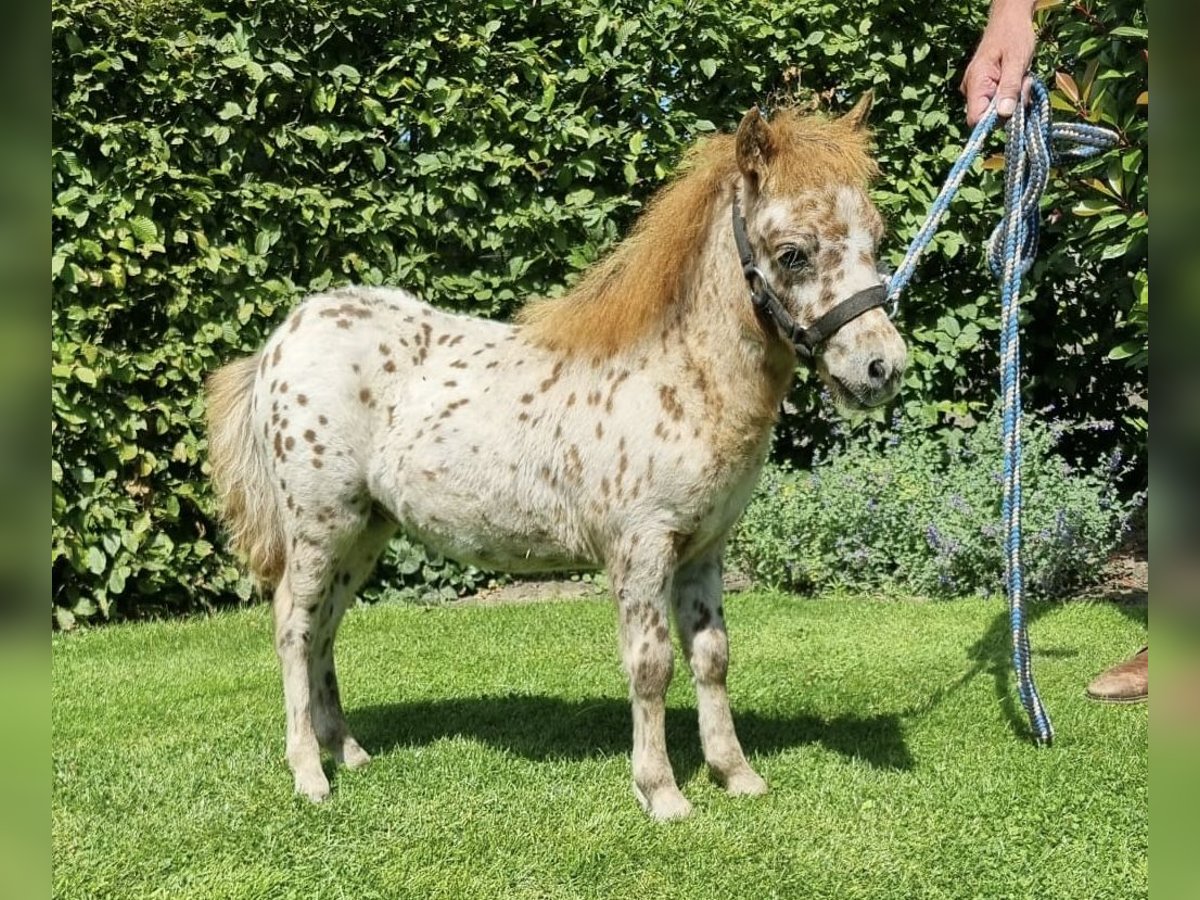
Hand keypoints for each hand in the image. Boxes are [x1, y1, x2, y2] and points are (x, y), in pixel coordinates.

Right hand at [961, 0, 1036, 125]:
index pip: (976, 119)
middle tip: (1025, 84)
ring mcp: (977, 89)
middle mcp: (971, 89)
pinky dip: (1011, 94)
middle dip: (1011, 106)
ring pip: (995, 109)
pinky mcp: (985, 88)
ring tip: (1023, 78)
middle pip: (988, 117)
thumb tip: (1004, 114)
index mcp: (976, 83)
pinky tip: (1018, 79)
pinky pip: (997, 101)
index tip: (1015, 107)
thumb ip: (1010, 88)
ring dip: (1013, 99)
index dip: (995, 121)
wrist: (1010, 18)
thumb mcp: (1017, 61)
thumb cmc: (1013, 34)